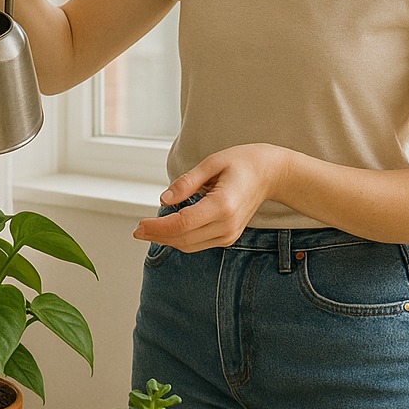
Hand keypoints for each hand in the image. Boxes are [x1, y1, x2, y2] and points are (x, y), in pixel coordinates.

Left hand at [132, 144, 291, 252]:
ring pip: (189, 245)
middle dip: (157, 235)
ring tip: (147, 231)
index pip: (183, 224)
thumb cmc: (243, 163)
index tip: (139, 224)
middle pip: (183, 238)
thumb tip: (164, 199)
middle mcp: (227, 225)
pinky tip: (167, 230)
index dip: (158, 227)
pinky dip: (180, 239)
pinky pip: (198, 244)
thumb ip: (187, 182)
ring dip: (166, 240)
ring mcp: (229, 234)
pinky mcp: (228, 237)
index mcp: (223, 206)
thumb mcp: (212, 163)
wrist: (271, 174)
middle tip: (136, 230)